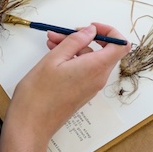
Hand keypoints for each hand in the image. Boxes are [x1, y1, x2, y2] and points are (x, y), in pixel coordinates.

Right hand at [4, 24, 130, 150]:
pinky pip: (83, 69)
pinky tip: (52, 54)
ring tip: (50, 43)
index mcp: (96, 68)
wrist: (31, 124)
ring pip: (90, 59)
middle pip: (103, 50)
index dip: (109, 32)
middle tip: (62, 34)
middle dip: (83, 38)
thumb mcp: (54, 59)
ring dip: (73, 48)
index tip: (89, 27)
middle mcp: (98, 78)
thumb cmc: (39, 93)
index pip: (121, 45)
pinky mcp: (82, 92)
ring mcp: (90, 87)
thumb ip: (75, 41)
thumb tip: (90, 31)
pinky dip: (71, 59)